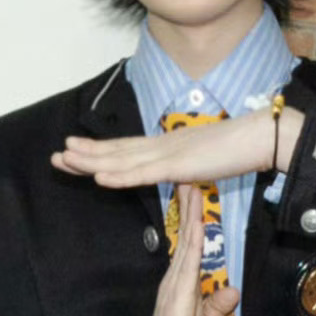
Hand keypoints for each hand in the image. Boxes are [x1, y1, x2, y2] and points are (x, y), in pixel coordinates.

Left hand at [54, 106, 293, 192]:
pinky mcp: (178, 166)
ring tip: (66, 159)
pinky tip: (100, 178)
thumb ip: (188, 168)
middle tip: (55, 155)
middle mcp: (162, 146)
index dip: (99, 152)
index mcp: (167, 145)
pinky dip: (120, 175)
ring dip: (92, 161)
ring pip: (123, 160)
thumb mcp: (204, 161)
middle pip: (117, 151)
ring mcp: (168, 154)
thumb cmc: (238, 149)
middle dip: (85, 154)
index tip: (75, 152)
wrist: (260, 137)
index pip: (126, 150)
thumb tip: (181, 178)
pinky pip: (144, 174)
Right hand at [117, 187, 236, 315]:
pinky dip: (194, 243)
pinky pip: (188, 265)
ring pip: (187, 244)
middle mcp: (177, 282)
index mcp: (184, 287)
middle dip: (191, 207)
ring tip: (191, 187)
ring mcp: (175, 288)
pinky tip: (198, 225)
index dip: (196, 221)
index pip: (192, 248)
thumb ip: (217, 307)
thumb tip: (230, 290)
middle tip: (191, 176)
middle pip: (187, 238)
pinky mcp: (178, 299)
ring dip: (191, 216)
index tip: (199, 196)